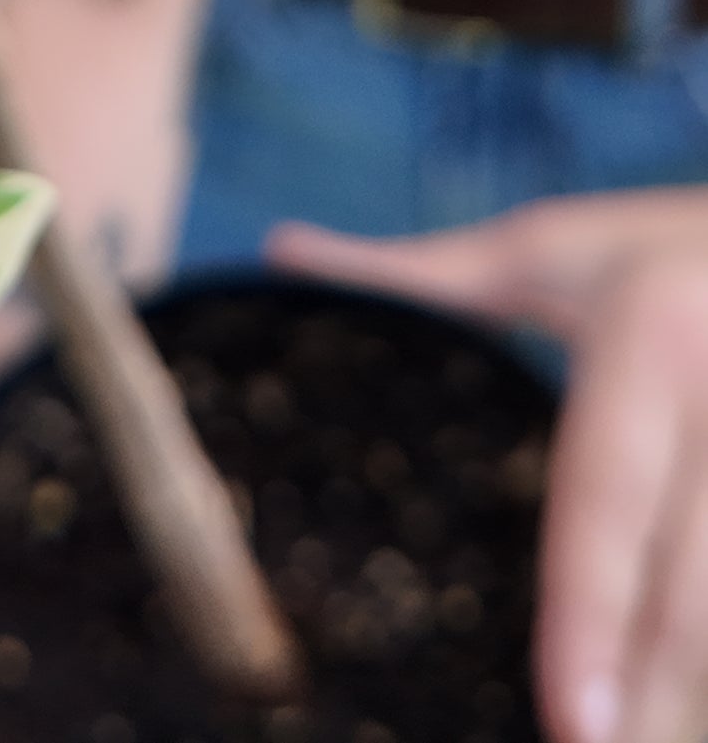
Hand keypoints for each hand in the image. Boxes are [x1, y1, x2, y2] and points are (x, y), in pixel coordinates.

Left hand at [268, 193, 707, 742]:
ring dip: (698, 690)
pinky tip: (695, 702)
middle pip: (692, 580)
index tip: (566, 723)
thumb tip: (275, 246)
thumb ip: (414, 269)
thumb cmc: (648, 247)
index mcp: (645, 335)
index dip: (588, 616)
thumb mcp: (539, 247)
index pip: (606, 499)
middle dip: (653, 693)